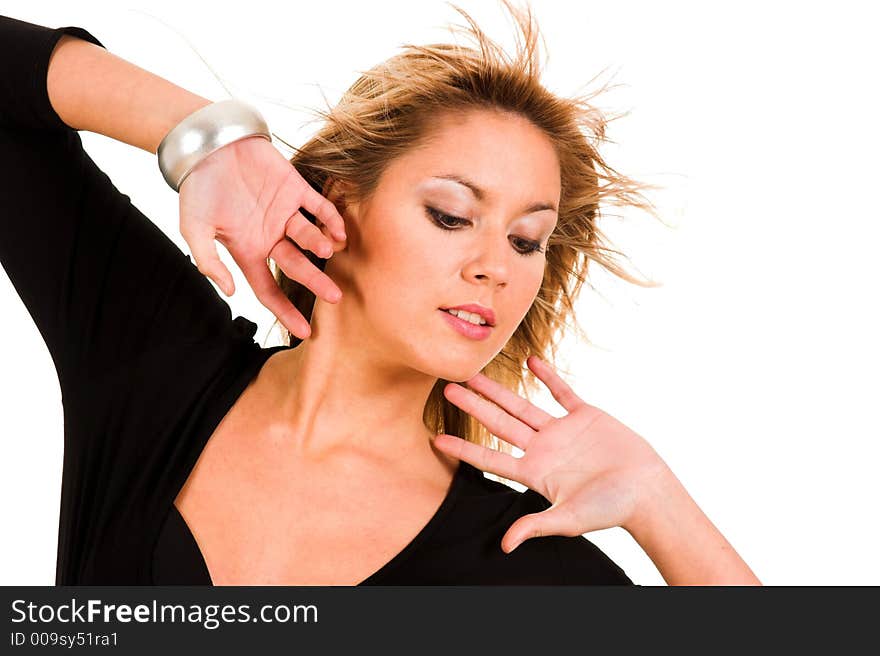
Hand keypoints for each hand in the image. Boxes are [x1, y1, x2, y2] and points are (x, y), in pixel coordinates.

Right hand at [178, 135, 347, 338]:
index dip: (285, 312)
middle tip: (335, 297)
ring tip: (328, 253)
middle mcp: (270, 236)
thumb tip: (229, 293)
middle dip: (316, 282)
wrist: (207, 146)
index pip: (269, 289)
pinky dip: (330, 219)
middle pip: (297, 266)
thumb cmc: (197, 189)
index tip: (305, 332)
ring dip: (320, 245)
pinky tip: (339, 233)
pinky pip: (319, 207)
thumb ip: (209, 261)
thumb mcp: (193, 229)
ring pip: (309, 236)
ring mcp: (284, 213)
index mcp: (248, 251)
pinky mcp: (295, 187)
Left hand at [431, 355, 669, 552]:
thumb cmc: (610, 509)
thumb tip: (505, 545)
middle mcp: (543, 449)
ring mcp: (562, 431)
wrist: (647, 491)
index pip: (491, 459)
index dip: (464, 449)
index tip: (437, 438)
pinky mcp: (585, 416)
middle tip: (448, 388)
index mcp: (535, 473)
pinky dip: (548, 376)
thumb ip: (536, 525)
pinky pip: (562, 391)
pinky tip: (530, 360)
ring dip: (499, 390)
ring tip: (475, 373)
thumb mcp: (569, 518)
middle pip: (500, 424)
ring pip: (523, 405)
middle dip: (474, 406)